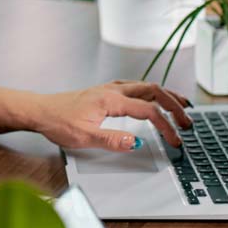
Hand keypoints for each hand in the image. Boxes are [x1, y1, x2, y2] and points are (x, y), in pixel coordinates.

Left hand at [32, 80, 193, 151]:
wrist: (39, 110)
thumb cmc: (57, 121)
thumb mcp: (84, 137)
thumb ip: (112, 140)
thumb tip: (136, 142)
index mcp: (110, 100)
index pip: (148, 110)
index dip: (166, 125)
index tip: (175, 140)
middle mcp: (112, 90)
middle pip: (153, 90)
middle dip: (174, 104)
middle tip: (188, 119)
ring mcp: (108, 89)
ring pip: (145, 85)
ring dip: (164, 95)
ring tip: (180, 104)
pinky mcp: (104, 92)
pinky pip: (134, 87)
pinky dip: (150, 92)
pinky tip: (152, 97)